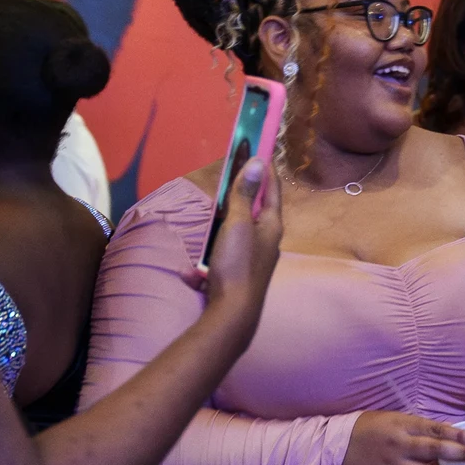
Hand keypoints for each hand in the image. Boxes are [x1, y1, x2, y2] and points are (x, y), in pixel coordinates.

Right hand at [185, 157, 283, 311]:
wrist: (232, 315)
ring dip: (220, 231)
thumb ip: (243, 195)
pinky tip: (192, 273)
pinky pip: (220, 263)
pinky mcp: (239, 277)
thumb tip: (256, 162)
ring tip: (208, 226)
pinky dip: (206, 266)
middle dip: (238, 200)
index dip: (265, 169)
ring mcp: (254, 261)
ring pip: (235, 237)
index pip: (271, 190)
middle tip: (226, 185)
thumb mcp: (238, 224)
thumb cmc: (237, 265)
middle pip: (254, 213)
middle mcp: (267, 243)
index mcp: (271, 226)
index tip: (259, 149)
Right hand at [340, 410, 464, 464]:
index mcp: (401, 426)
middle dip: (461, 456)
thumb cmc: (367, 429)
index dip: (459, 436)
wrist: (336, 449)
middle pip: (436, 452)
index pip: (436, 430)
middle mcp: (399, 446)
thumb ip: (418, 426)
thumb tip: (447, 431)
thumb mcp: (392, 418)